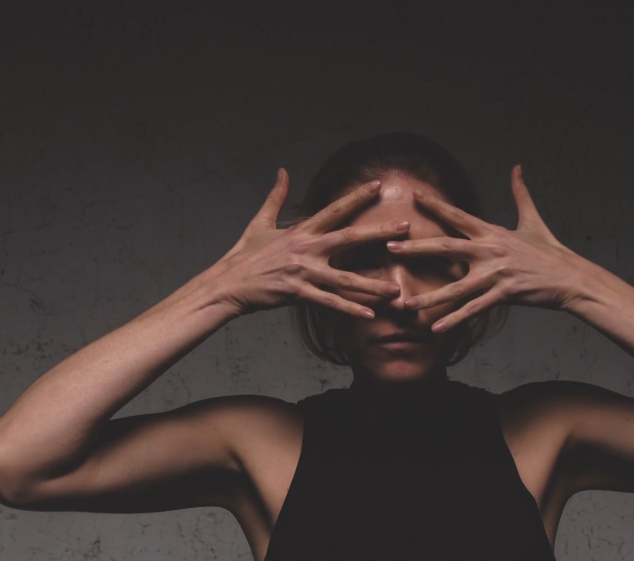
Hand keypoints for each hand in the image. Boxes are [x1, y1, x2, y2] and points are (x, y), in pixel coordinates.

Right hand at [211, 169, 408, 317]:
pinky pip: (329, 303)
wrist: (228, 283)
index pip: (334, 209)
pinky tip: (369, 315)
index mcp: (301, 230)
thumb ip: (275, 196)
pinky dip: (350, 309)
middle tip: (405, 227)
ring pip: (345, 278)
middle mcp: (306, 248)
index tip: (379, 186)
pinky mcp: (298, 292)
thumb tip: (282, 172)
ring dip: (372, 284)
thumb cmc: (245, 254)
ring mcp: (304, 271)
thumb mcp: (260, 221)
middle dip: (378, 233)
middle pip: (349, 238)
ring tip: (397, 288)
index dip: (357, 197)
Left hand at [386, 165, 593, 331]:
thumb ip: (521, 194)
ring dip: (430, 295)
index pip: (458, 216)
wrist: (571, 277)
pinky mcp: (504, 294)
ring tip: (406, 302)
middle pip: (446, 247)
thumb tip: (517, 169)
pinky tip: (437, 327)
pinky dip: (455, 318)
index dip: (435, 205)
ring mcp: (496, 274)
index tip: (414, 196)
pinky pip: (474, 309)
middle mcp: (490, 250)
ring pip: (456, 287)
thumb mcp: (533, 220)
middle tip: (390, 249)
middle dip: (417, 248)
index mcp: (493, 232)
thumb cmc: (550, 251)